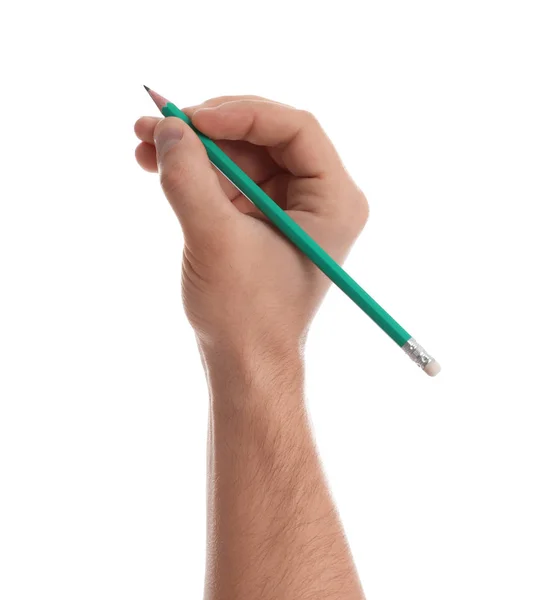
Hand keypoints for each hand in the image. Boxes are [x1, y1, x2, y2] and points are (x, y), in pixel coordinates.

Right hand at [134, 96, 367, 357]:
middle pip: (266, 138)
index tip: (191, 118)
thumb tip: (166, 128)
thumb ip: (189, 178)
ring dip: (196, 150)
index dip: (241, 114)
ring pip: (244, 157)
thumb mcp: (215, 240)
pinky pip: (233, 182)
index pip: (295, 129)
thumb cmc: (245, 315)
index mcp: (334, 202)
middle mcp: (320, 200)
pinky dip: (198, 174)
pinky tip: (158, 164)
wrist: (245, 363)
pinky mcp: (264, 221)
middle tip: (160, 124)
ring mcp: (291, 210)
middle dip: (210, 131)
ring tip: (145, 143)